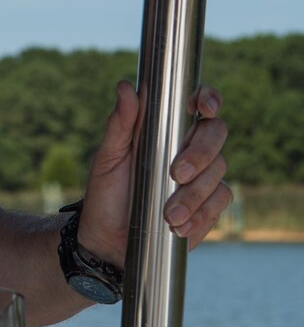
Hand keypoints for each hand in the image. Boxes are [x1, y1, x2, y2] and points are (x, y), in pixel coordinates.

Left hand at [77, 81, 230, 267]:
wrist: (108, 240)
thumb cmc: (106, 192)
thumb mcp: (108, 157)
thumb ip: (120, 123)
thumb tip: (126, 87)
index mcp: (165, 130)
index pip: (198, 105)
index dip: (208, 99)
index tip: (204, 107)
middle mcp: (189, 149)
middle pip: (216, 134)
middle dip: (200, 153)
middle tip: (177, 173)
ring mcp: (202, 177)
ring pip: (219, 172)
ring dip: (194, 194)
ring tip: (169, 214)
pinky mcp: (208, 206)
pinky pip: (219, 202)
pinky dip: (200, 215)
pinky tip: (179, 226)